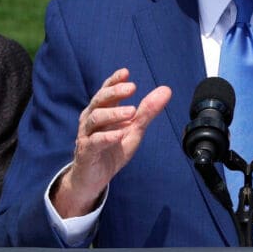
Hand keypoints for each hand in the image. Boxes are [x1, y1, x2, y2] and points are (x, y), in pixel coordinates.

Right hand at [53, 68, 171, 217]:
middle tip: (132, 88)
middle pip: (99, 100)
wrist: (93, 178)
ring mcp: (86, 135)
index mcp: (102, 111)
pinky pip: (94, 142)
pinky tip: (119, 134)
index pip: (106, 91)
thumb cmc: (111, 150)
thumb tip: (166, 90)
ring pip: (95, 118)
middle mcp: (91, 119)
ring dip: (113, 113)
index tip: (126, 73)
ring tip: (131, 111)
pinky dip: (107, 137)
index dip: (114, 80)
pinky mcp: (86, 152)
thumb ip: (147, 111)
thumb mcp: (134, 130)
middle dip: (115, 92)